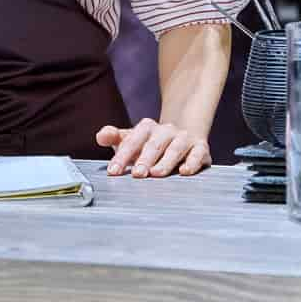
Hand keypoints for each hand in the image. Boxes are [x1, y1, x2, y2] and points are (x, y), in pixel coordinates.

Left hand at [95, 119, 209, 176]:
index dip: (122, 155)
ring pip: (175, 148)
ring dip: (166, 161)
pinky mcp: (200, 148)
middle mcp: (166, 131)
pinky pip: (197, 153)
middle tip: (137, 174)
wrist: (183, 134)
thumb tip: (100, 136)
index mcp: (147, 128)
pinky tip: (185, 171)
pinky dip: (192, 162)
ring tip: (156, 174)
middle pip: (154, 144)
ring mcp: (184, 138)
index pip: (132, 140)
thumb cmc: (151, 143)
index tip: (113, 171)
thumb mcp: (132, 138)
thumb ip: (115, 137)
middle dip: (144, 159)